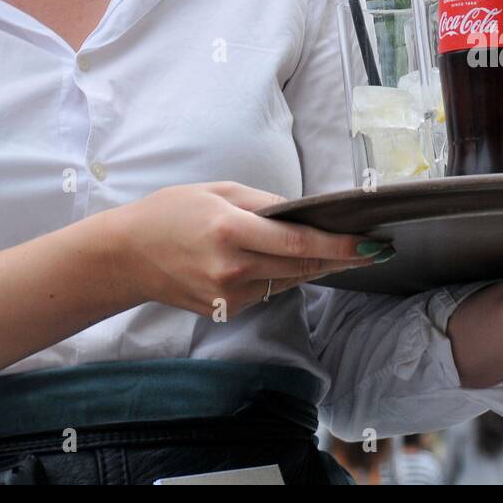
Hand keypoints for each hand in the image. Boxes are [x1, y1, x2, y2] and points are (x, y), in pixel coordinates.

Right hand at [103, 181, 388, 316]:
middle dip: (344, 259)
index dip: (340, 246)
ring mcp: (228, 295)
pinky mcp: (224, 311)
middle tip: (377, 250)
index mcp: (231, 231)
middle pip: (303, 267)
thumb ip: (265, 203)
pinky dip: (283, 276)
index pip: (299, 243)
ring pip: (289, 281)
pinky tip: (288, 262)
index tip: (372, 244)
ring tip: (344, 251)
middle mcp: (232, 268)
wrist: (126, 256)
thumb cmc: (172, 212)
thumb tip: (306, 214)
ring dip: (317, 267)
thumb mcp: (219, 191)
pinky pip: (268, 291)